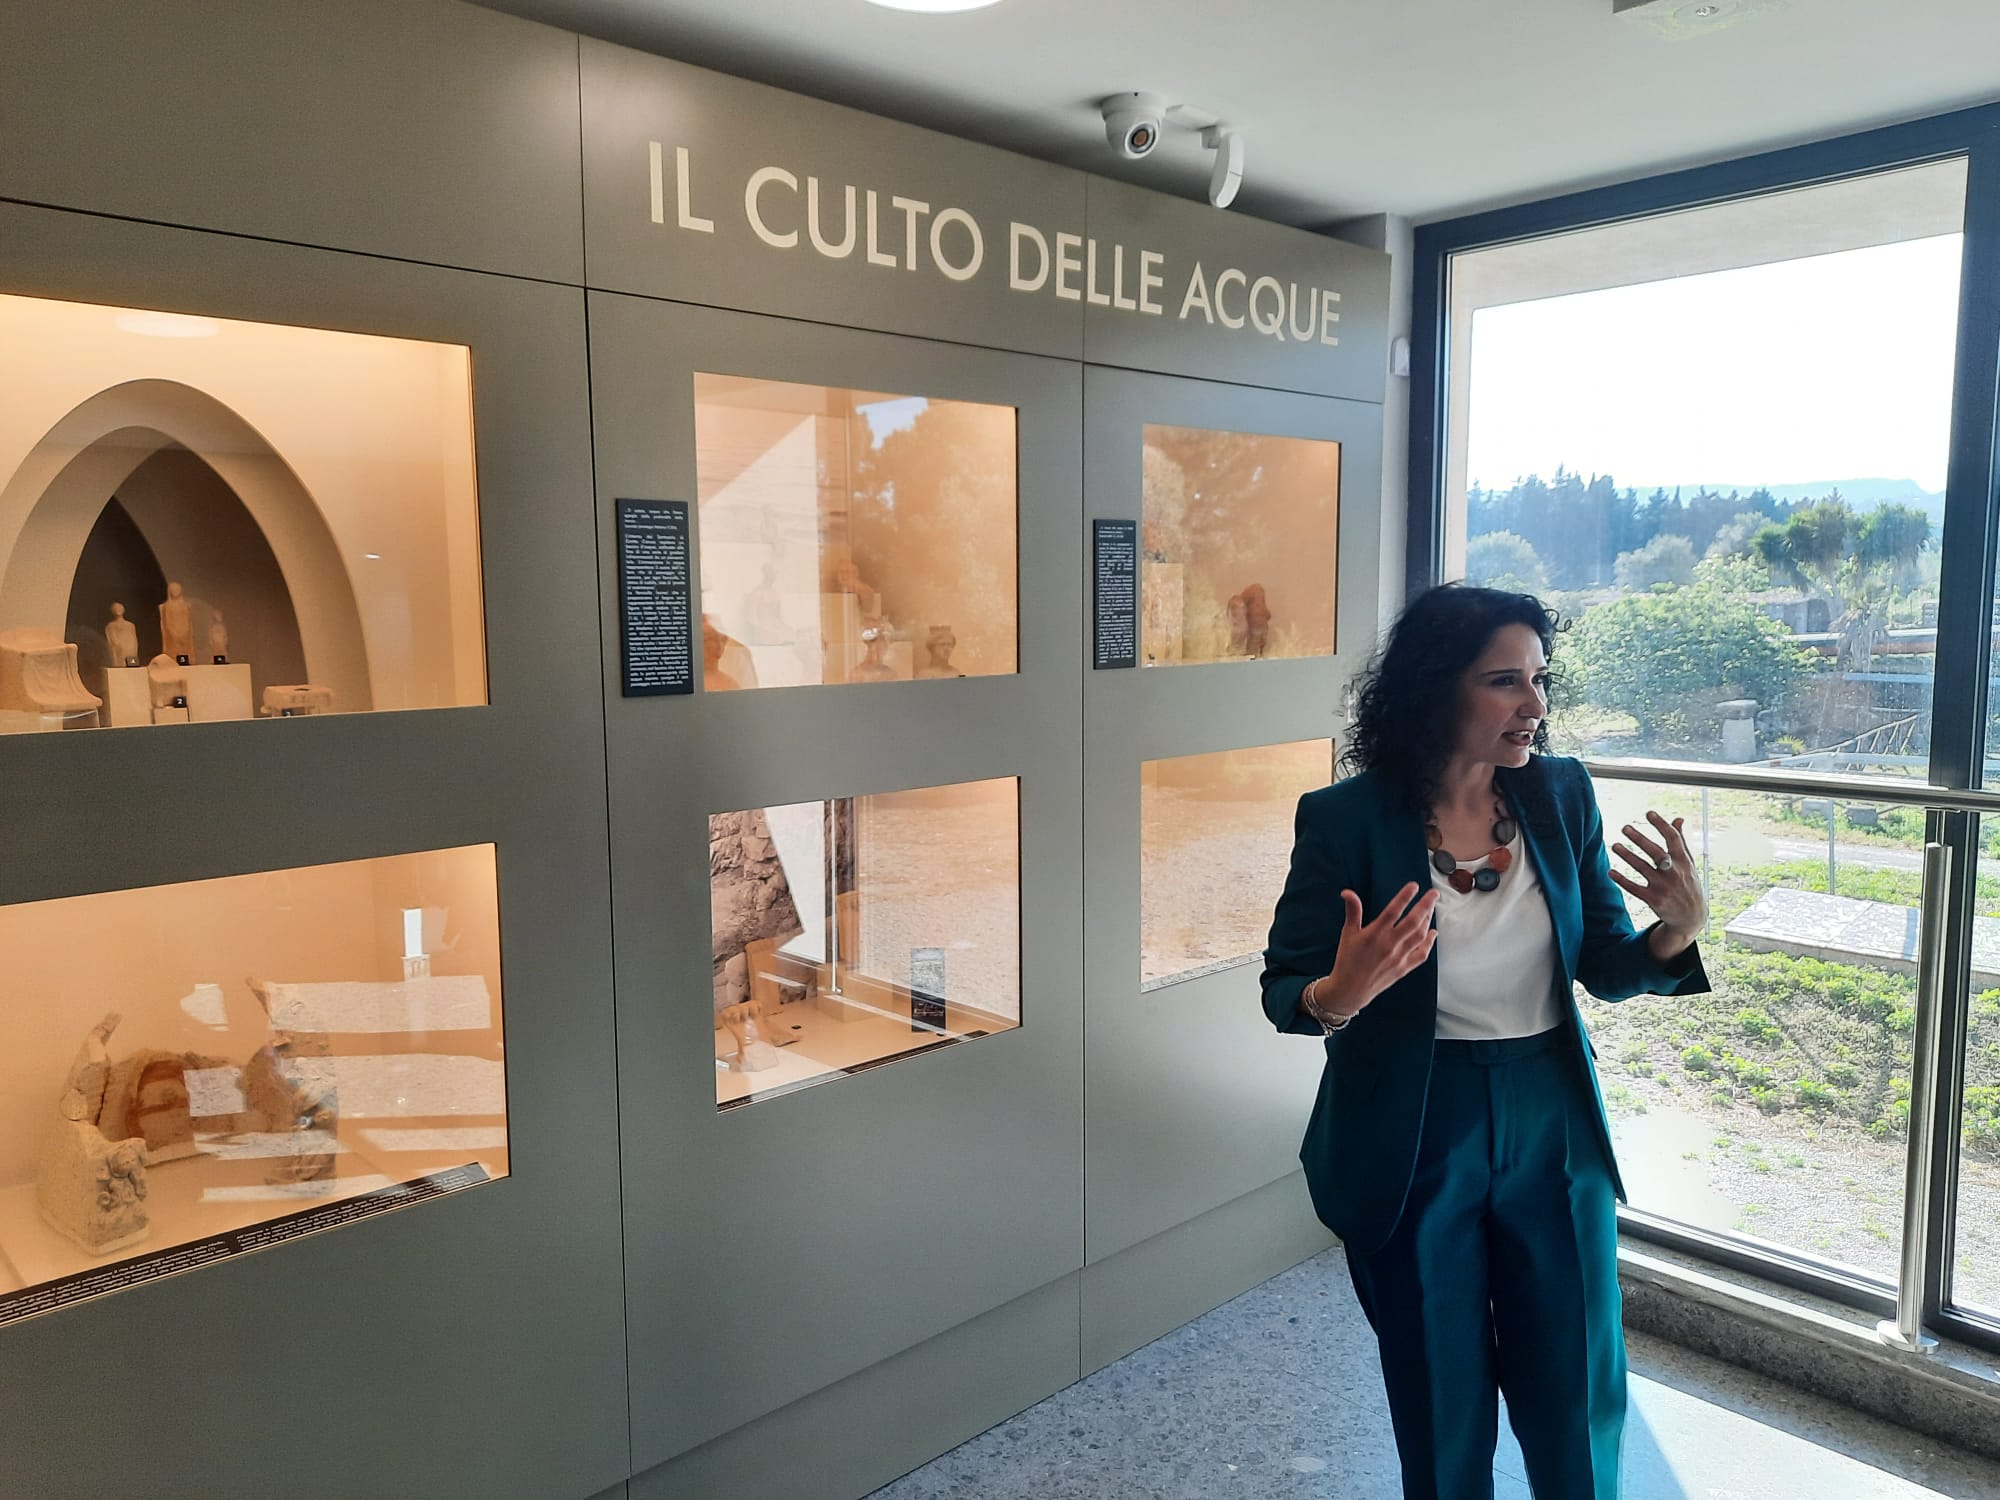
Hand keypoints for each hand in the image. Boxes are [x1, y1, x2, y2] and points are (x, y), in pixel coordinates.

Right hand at [1316, 883, 1439, 1019]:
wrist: (1351, 989)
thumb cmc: (1348, 960)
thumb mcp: (1348, 933)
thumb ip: (1352, 911)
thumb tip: (1347, 892)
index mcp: (1374, 934)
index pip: (1393, 911)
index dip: (1404, 897)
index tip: (1414, 886)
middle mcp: (1389, 944)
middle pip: (1413, 921)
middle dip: (1426, 905)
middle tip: (1434, 894)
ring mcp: (1399, 957)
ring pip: (1419, 935)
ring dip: (1428, 920)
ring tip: (1431, 909)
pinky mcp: (1404, 968)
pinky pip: (1421, 954)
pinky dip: (1429, 943)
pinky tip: (1432, 933)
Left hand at [1610, 811, 1706, 952]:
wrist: (1691, 917)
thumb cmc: (1688, 884)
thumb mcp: (1689, 864)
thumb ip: (1681, 842)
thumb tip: (1678, 819)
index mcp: (1683, 861)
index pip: (1673, 839)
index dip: (1661, 825)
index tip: (1649, 813)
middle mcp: (1674, 873)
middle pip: (1655, 852)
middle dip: (1640, 839)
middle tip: (1624, 828)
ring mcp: (1664, 887)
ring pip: (1642, 868)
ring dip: (1627, 856)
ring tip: (1614, 845)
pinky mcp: (1654, 900)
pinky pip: (1634, 888)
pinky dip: (1622, 880)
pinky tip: (1610, 872)